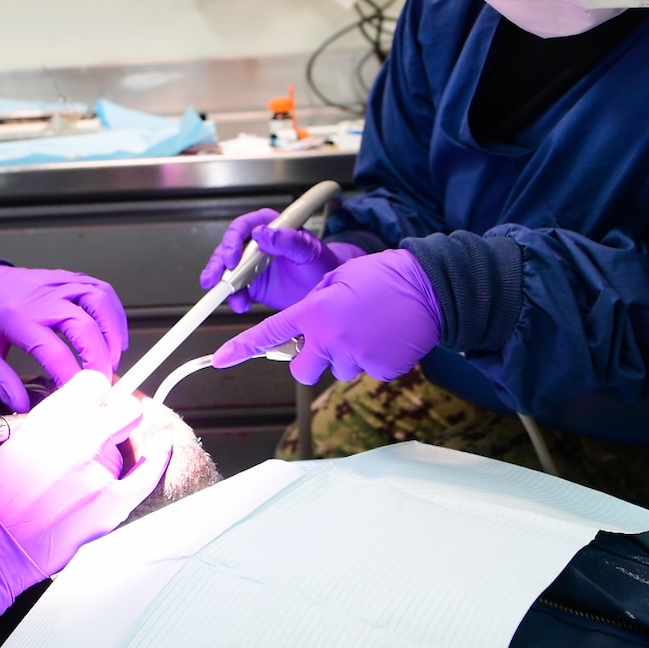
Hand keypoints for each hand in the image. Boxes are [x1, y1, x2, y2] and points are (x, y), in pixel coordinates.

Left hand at [0, 265, 127, 411]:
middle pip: (84, 326)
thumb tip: (23, 406)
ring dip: (113, 332)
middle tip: (101, 383)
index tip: (75, 396)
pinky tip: (113, 334)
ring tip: (113, 359)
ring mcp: (58, 285)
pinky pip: (101, 290)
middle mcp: (42, 298)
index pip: (53, 351)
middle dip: (99, 359)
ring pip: (99, 301)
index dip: (70, 377)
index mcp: (17, 318)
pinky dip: (113, 313)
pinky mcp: (68, 280)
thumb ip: (0, 382)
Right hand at [0, 370, 170, 614]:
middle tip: (111, 425)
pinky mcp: (109, 503)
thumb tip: (82, 410)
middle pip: (126, 407)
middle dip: (120, 413)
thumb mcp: (14, 438)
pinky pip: (148, 474)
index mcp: (49, 418)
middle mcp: (76, 438)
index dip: (98, 393)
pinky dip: (157, 461)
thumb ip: (53, 420)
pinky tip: (160, 451)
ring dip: (117, 451)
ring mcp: (96, 471)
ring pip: (131, 443)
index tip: (98, 402)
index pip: (95, 383)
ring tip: (86, 475)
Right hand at [199, 209, 365, 312]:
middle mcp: (257, 244)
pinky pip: (236, 290)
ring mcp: (252, 265)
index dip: (233, 240)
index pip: (244, 227)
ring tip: (232, 297)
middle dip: (219, 264)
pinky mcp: (252, 284)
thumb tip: (263, 233)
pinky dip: (235, 298)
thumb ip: (288, 240)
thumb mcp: (309, 250)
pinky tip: (241, 304)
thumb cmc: (322, 264)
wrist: (328, 290)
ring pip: (227, 270)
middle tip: (216, 279)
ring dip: (223, 284)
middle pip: (229, 249)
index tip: (232, 256)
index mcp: (271, 227)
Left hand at [211, 249, 441, 385]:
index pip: (269, 333)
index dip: (242, 348)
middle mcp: (330, 339)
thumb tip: (309, 321)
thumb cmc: (383, 276)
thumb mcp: (338, 278)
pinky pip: (368, 371)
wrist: (427, 287)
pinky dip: (373, 359)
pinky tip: (384, 337)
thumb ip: (315, 303)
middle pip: (302, 369)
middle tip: (327, 341)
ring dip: (346, 355)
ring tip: (367, 329)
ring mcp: (355, 357)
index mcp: (314, 312)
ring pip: (338, 369)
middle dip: (308, 359)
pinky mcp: (380, 370)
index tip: (221, 359)